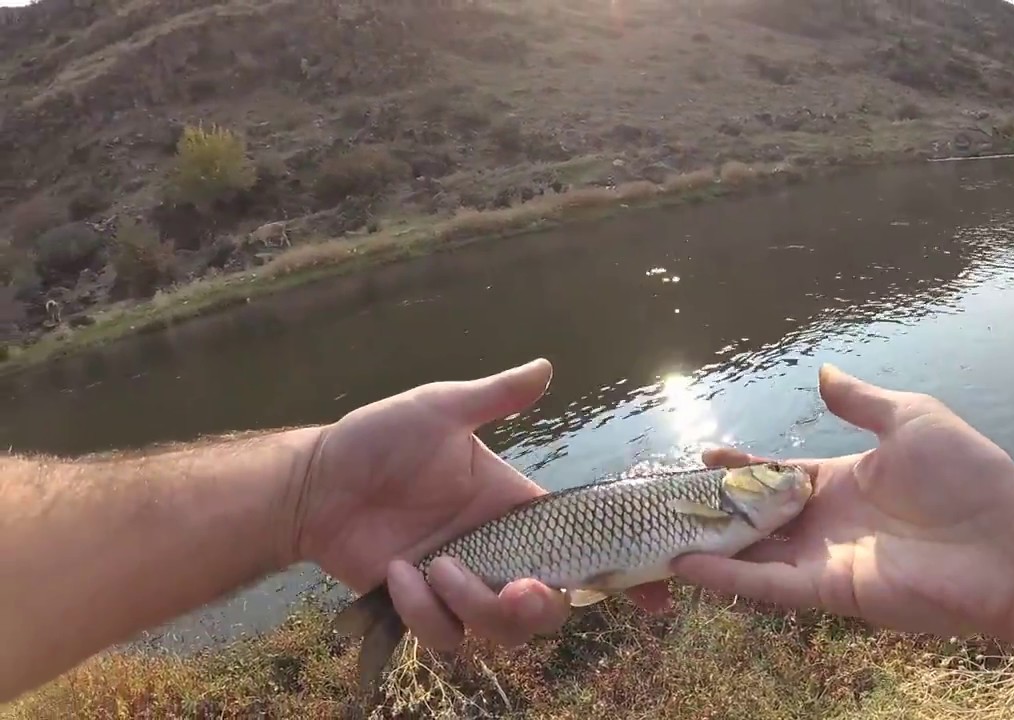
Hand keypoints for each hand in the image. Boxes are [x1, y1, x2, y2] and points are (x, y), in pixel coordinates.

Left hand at [289, 359, 671, 650]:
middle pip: (549, 605)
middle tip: (520, 588)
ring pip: (501, 631)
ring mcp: (462, 585)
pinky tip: (398, 574)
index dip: (623, 574)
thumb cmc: (379, 438)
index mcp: (518, 510)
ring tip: (436, 567)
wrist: (317, 481)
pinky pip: (446, 636)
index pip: (584, 546)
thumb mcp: (441, 409)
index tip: (658, 597)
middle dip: (541, 607)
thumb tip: (547, 365)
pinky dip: (424, 612)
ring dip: (475, 607)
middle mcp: (499, 553)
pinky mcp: (423, 609)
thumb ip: (496, 397)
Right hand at [673, 363, 1013, 638]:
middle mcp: (827, 523)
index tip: (703, 456)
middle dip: (713, 508)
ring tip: (658, 533)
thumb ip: (861, 402)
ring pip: (752, 552)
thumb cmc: (970, 476)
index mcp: (843, 481)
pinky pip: (768, 585)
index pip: (776, 476)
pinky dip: (728, 577)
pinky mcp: (831, 591)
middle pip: (755, 516)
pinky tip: (685, 565)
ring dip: (708, 543)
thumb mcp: (911, 419)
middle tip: (665, 496)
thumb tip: (822, 373)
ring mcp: (826, 559)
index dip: (740, 467)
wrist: (1010, 543)